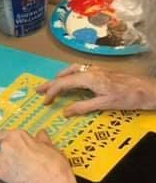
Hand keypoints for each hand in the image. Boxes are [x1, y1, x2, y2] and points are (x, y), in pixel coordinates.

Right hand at [37, 64, 155, 115]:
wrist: (147, 89)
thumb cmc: (127, 97)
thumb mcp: (104, 104)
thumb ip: (82, 107)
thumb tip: (65, 112)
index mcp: (88, 78)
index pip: (62, 83)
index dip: (51, 92)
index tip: (44, 102)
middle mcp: (90, 71)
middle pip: (64, 75)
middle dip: (50, 83)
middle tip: (38, 90)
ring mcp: (96, 70)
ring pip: (72, 71)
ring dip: (60, 78)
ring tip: (52, 84)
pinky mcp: (101, 72)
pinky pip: (79, 70)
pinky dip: (70, 75)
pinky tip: (71, 79)